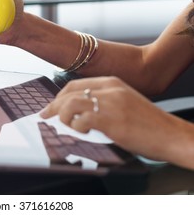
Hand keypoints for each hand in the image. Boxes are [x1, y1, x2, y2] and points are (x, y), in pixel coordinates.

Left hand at [40, 76, 186, 162]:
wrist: (170, 134)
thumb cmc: (147, 123)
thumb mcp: (124, 102)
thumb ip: (103, 101)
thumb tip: (78, 110)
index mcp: (112, 82)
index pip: (75, 84)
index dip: (59, 96)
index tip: (51, 106)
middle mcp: (109, 89)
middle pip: (69, 92)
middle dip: (53, 106)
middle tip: (45, 116)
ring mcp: (109, 103)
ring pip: (71, 104)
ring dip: (63, 116)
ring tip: (66, 126)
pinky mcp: (110, 120)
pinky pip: (81, 120)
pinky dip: (76, 128)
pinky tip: (82, 132)